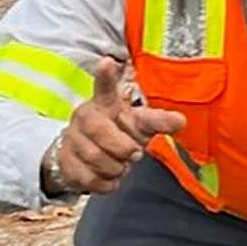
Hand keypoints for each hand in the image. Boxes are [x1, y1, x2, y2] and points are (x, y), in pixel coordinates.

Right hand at [47, 59, 186, 195]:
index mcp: (105, 103)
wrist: (88, 157)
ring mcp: (71, 138)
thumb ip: (159, 121)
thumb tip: (181, 120)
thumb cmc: (119, 133)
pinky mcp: (64, 160)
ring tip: (120, 165)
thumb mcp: (140, 124)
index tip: (108, 62)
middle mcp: (84, 116)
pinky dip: (106, 183)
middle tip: (134, 154)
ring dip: (116, 168)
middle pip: (101, 132)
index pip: (104, 87)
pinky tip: (108, 176)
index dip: (106, 76)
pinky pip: (89, 178)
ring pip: (96, 158)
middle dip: (122, 148)